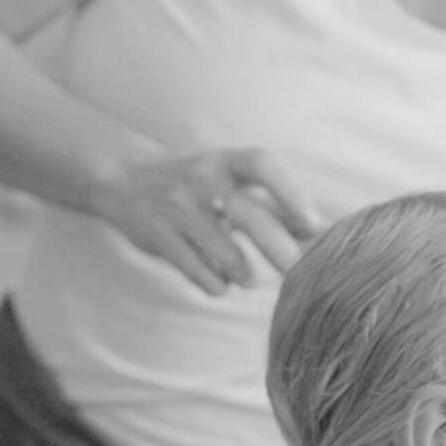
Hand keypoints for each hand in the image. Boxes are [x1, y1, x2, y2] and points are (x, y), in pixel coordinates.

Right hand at [91, 147, 322, 294]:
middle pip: (249, 216)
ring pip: (223, 251)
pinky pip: (196, 270)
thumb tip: (322, 232)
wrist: (122, 183)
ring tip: (249, 278)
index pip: (263, 165)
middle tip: (298, 272)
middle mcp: (202, 180)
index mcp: (225, 161)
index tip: (312, 223)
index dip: (292, 192)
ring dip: (244, 272)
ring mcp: (178, 208)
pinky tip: (219, 283)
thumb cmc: (194, 184)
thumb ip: (273, 203)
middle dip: (279, 249)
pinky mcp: (159, 237)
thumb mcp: (229, 180)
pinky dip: (215, 284)